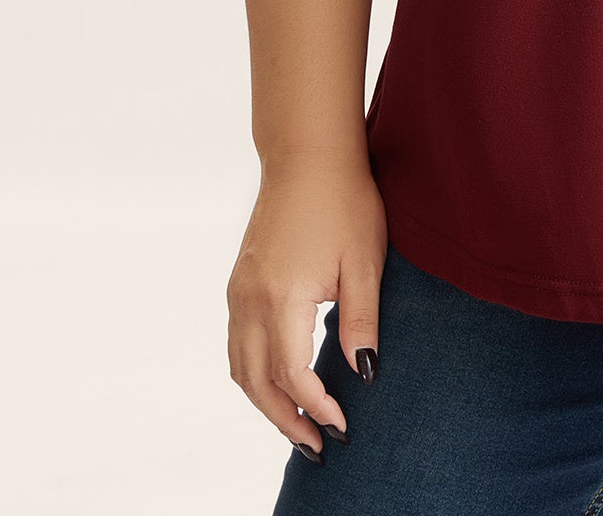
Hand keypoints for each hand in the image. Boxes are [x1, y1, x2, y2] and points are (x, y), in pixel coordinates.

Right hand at [227, 153, 387, 459]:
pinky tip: (279, 382)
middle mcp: (250, 300)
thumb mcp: (365, 260)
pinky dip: (254, 374)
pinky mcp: (238, 283)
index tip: (343, 428)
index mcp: (283, 297)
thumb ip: (361, 320)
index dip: (317, 407)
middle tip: (317, 446)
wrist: (307, 155)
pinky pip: (237, 344)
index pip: (293, 375)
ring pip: (241, 368)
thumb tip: (363, 374)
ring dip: (265, 403)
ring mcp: (239, 291)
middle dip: (286, 421)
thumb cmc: (344, 200)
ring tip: (298, 423)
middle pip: (258, 383)